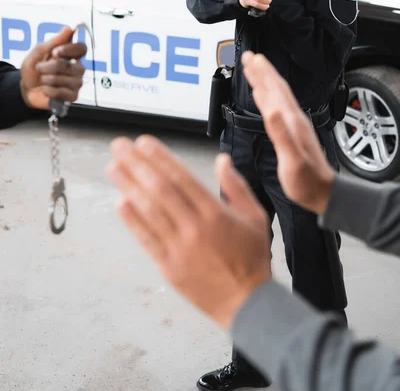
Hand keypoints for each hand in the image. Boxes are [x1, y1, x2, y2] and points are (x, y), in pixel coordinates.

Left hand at [20, 27, 86, 109]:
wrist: (25, 89)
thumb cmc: (33, 69)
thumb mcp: (38, 52)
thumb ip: (54, 42)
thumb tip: (69, 28)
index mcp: (71, 55)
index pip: (82, 48)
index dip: (69, 50)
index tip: (55, 53)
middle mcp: (77, 68)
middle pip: (72, 66)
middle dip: (51, 68)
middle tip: (40, 68)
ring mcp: (76, 83)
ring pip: (67, 80)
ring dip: (48, 79)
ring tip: (42, 80)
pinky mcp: (72, 96)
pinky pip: (64, 93)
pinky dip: (50, 91)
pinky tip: (46, 89)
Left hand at [107, 135, 270, 328]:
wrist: (247, 303)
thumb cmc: (252, 257)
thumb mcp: (256, 217)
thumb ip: (236, 186)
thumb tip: (221, 160)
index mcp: (215, 213)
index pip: (182, 178)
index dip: (161, 158)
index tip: (144, 143)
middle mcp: (195, 227)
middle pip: (160, 189)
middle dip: (138, 165)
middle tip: (119, 147)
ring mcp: (179, 248)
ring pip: (150, 211)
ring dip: (129, 187)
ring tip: (113, 168)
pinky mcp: (169, 266)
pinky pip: (147, 239)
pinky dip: (132, 221)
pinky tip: (120, 203)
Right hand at [242, 52, 334, 214]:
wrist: (322, 191)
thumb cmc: (306, 181)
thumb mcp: (292, 160)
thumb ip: (282, 134)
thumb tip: (272, 111)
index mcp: (291, 122)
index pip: (274, 91)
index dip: (262, 75)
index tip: (251, 60)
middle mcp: (293, 118)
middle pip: (276, 88)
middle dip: (262, 70)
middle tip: (249, 56)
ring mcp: (293, 124)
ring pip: (277, 95)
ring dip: (265, 79)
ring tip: (254, 68)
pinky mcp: (292, 131)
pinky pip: (277, 106)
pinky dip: (267, 96)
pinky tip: (263, 95)